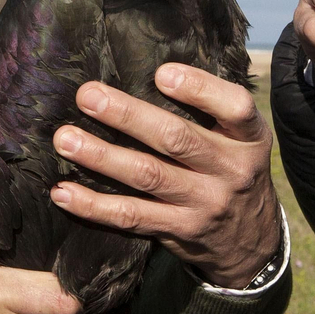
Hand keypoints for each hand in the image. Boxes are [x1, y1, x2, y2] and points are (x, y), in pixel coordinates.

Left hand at [49, 64, 279, 288]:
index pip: (234, 107)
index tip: (160, 74)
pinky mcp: (179, 231)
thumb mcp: (241, 140)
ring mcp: (205, 204)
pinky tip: (63, 192)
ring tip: (66, 140)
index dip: (199, 89)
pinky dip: (94, 206)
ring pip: (147, 176)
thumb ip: (210, 110)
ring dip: (102, 157)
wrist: (251, 243)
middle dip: (128, 116)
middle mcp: (231, 170)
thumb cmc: (232, 171)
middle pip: (176, 139)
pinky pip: (132, 216)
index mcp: (249, 138)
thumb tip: (150, 70)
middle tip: (88, 96)